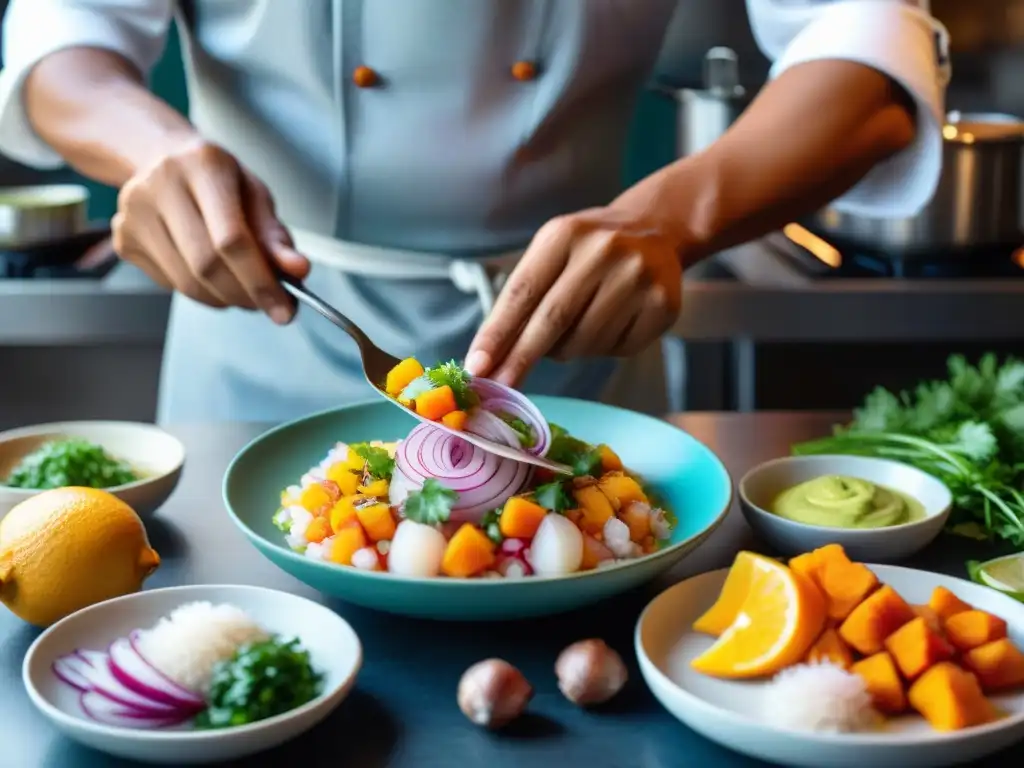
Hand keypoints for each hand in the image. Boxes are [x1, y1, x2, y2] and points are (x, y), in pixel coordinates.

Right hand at [112, 138, 308, 323]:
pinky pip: (171, 285)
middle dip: (244, 295)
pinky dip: (201, 293)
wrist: (161, 157)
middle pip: (206, 265)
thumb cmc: (216, 179)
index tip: (284, 308)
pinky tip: (212, 278)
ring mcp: (134, 212)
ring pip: (187, 282)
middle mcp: (161, 184)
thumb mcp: (255, 196)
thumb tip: (297, 271)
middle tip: (268, 306)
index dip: (260, 281)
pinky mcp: (123, 239)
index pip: (232, 239)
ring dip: (225, 299)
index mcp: (204, 165)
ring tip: (244, 292)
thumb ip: (276, 237)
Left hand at [465, 206, 683, 385]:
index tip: (477, 367)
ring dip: (566, 351)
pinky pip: (616, 349)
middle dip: (520, 359)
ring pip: (583, 342)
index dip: (498, 333)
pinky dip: (600, 350)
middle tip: (500, 387)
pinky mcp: (662, 306)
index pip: (523, 292)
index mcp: (565, 234)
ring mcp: (638, 279)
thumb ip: (522, 297)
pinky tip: (608, 324)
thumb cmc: (588, 249)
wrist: (657, 230)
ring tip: (574, 328)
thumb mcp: (552, 252)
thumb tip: (489, 357)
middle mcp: (604, 252)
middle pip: (552, 321)